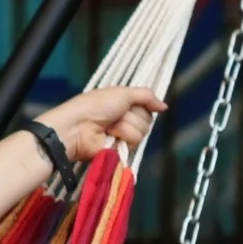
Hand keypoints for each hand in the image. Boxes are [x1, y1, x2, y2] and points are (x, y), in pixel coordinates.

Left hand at [36, 86, 167, 160]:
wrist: (78, 126)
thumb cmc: (94, 106)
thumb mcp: (122, 93)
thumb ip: (146, 96)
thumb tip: (164, 106)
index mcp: (124, 105)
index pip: (146, 106)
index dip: (142, 105)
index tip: (130, 103)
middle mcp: (125, 121)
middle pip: (147, 119)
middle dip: (131, 115)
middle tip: (114, 115)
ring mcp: (123, 137)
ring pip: (142, 131)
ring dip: (125, 126)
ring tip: (109, 126)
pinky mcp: (121, 150)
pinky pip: (134, 143)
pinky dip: (123, 136)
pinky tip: (110, 136)